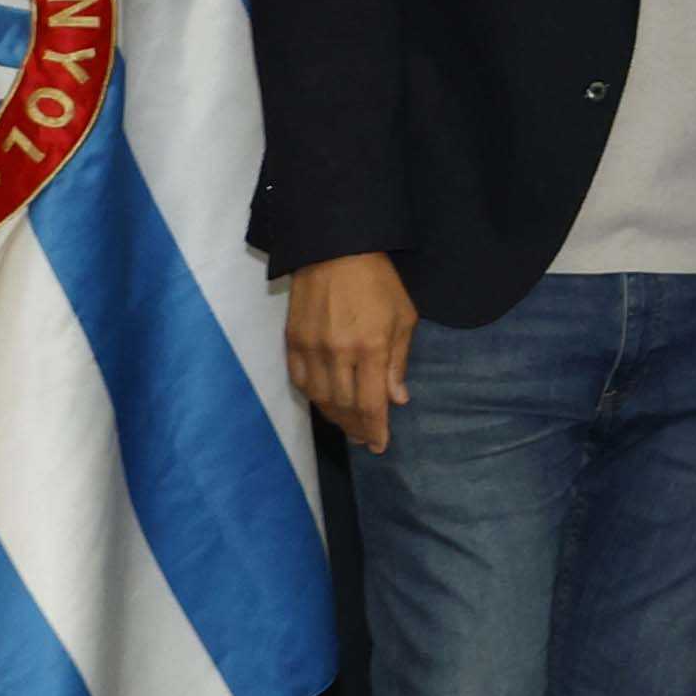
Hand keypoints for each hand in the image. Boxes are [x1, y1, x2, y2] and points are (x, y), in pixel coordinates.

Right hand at [282, 252, 416, 455]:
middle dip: (356, 428)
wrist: (335, 249)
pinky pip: (299, 380)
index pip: (371, 404)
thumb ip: (398, 363)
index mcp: (371, 349)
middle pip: (344, 407)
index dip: (375, 429)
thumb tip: (397, 399)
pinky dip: (312, 397)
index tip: (379, 445)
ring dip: (334, 417)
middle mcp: (338, 353)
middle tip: (364, 438)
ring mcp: (312, 348)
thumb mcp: (403, 318)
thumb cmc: (378, 282)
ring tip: (347, 426)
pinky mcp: (292, 340)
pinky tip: (324, 402)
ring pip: (319, 398)